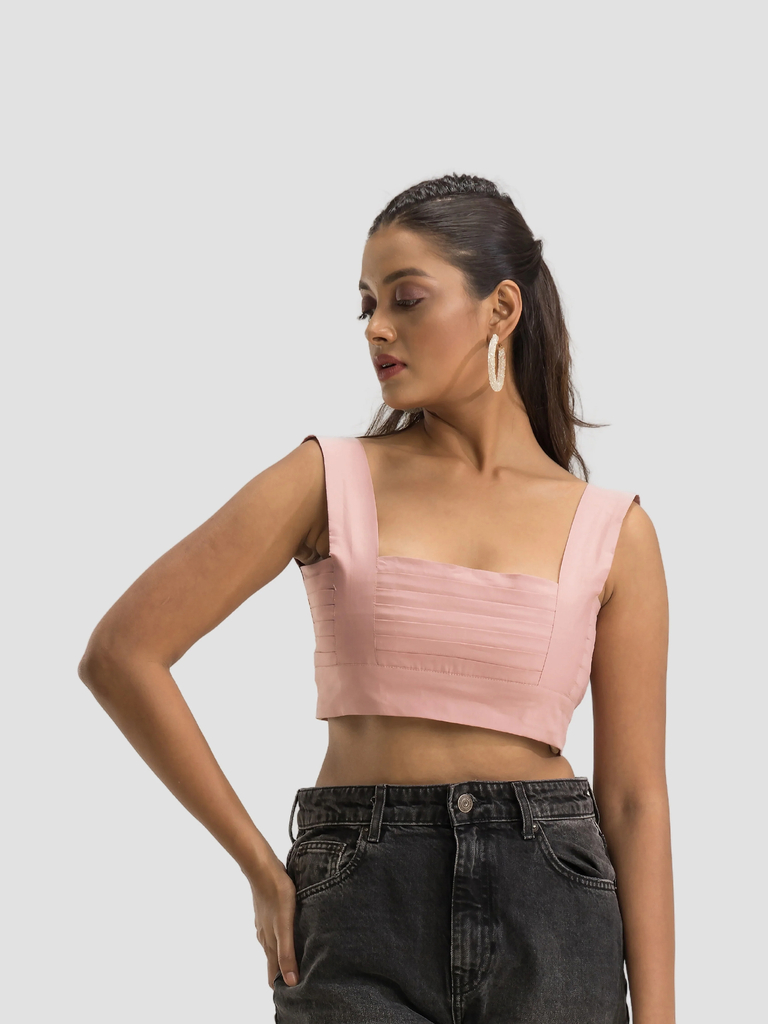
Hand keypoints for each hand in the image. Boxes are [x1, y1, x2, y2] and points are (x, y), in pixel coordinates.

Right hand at [247, 856, 300, 990]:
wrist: (263, 869)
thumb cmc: (277, 895)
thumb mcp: (285, 926)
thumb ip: (287, 953)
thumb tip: (292, 981)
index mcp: (270, 944)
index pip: (273, 975)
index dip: (282, 986)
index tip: (293, 994)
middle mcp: (265, 937)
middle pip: (274, 962)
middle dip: (284, 973)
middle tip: (300, 979)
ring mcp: (265, 925)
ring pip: (273, 947)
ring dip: (283, 956)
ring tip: (297, 958)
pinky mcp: (267, 913)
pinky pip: (274, 932)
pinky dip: (282, 939)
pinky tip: (289, 933)